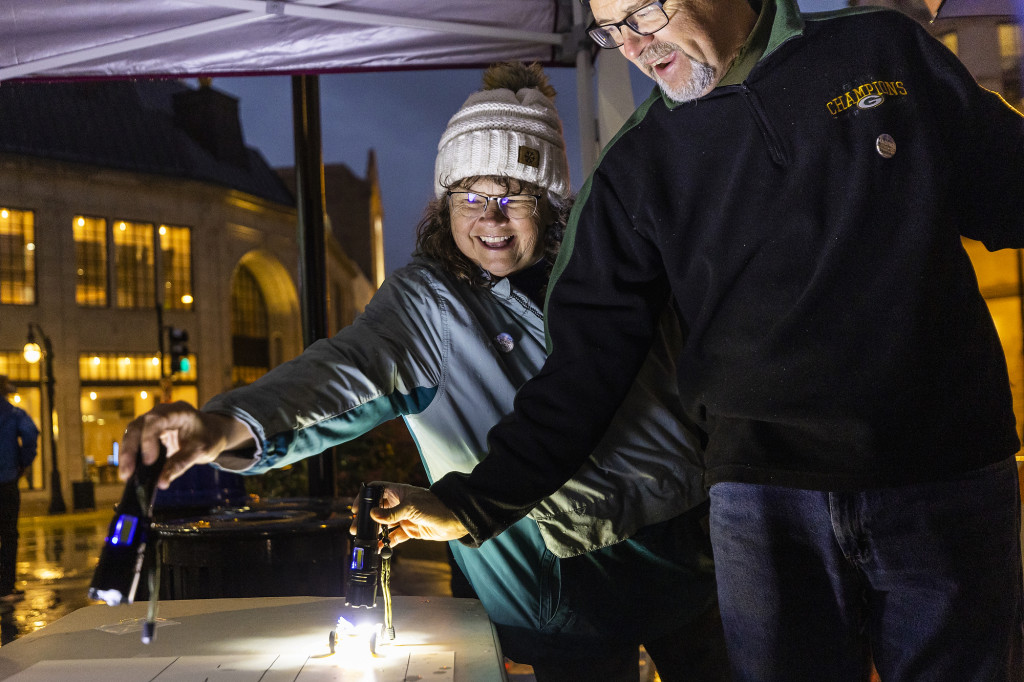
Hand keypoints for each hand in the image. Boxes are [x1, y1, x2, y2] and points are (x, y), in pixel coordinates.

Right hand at [119, 401, 252, 488]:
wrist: (212, 431)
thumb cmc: (209, 437)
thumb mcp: (200, 451)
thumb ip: (180, 465)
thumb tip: (161, 483)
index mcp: (177, 411)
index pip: (155, 421)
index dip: (148, 440)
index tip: (149, 462)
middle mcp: (161, 413)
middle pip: (137, 427)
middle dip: (130, 450)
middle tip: (127, 474)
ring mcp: (153, 421)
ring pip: (132, 434)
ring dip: (127, 454)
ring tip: (126, 475)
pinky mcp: (149, 432)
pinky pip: (135, 441)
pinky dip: (132, 456)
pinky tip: (131, 472)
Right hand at [359, 482, 467, 545]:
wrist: (456, 520)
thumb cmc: (436, 506)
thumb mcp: (412, 507)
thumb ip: (392, 513)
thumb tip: (373, 515)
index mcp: (399, 492)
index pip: (377, 490)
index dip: (365, 497)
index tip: (356, 509)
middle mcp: (399, 504)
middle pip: (377, 509)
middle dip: (366, 519)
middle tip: (355, 529)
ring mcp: (404, 517)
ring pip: (384, 525)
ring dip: (374, 532)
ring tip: (364, 540)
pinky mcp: (410, 530)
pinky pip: (393, 536)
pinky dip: (386, 543)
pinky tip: (379, 549)